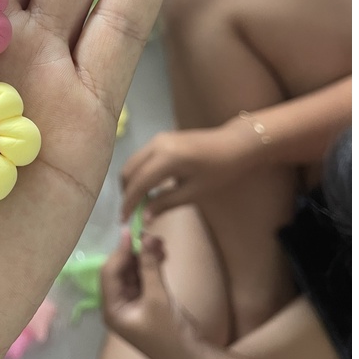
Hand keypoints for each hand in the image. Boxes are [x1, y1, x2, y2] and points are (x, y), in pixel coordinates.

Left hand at [100, 228, 201, 358]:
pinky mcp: (147, 302)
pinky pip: (145, 278)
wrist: (192, 358)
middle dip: (133, 252)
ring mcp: (133, 304)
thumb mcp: (157, 298)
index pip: (109, 273)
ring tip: (159, 241)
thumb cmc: (169, 333)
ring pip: (134, 272)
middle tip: (149, 234)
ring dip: (145, 257)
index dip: (119, 251)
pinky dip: (152, 266)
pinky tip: (162, 253)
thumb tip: (146, 238)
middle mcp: (118, 305)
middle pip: (120, 271)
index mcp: (112, 309)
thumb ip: (149, 267)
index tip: (131, 231)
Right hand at [119, 122, 253, 219]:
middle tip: (130, 212)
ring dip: (131, 183)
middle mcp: (156, 144)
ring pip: (133, 163)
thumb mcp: (194, 192)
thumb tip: (144, 218)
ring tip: (137, 203)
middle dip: (126, 192)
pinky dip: (139, 174)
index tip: (123, 219)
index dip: (129, 202)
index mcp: (167, 158)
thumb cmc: (219, 170)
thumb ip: (166, 203)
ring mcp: (157, 139)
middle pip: (129, 170)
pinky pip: (141, 158)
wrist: (234, 144)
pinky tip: (147, 188)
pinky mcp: (160, 139)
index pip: (139, 182)